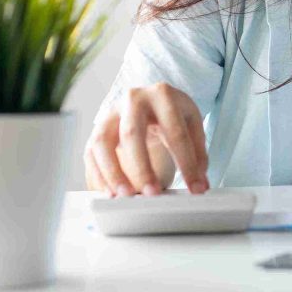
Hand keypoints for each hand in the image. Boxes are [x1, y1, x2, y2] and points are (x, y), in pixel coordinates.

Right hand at [84, 82, 209, 196]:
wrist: (149, 100)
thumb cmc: (172, 114)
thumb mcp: (191, 124)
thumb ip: (198, 153)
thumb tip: (200, 185)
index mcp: (162, 95)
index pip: (175, 132)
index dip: (187, 163)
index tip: (196, 189)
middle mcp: (132, 100)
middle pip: (132, 133)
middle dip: (142, 167)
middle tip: (153, 194)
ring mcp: (110, 113)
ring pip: (103, 142)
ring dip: (112, 172)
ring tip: (126, 196)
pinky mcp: (97, 129)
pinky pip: (91, 153)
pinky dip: (99, 176)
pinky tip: (110, 193)